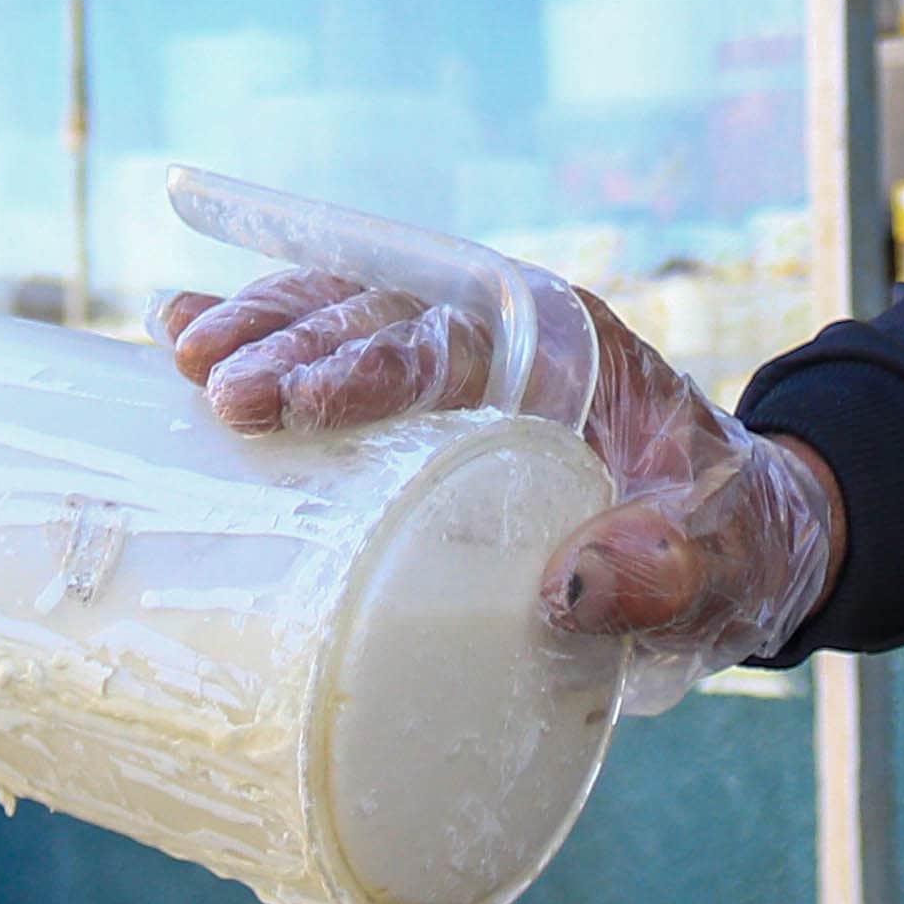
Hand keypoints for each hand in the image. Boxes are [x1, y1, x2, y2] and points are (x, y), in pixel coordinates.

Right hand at [155, 178, 843, 713]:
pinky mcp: (420, 398)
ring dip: (262, 328)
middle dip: (294, 342)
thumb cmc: (724, 545)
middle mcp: (510, 333)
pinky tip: (174, 335)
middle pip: (386, 315)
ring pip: (346, 313)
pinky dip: (260, 338)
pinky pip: (334, 349)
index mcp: (579, 350)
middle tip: (211, 385)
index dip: (375, 361)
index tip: (296, 398)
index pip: (465, 338)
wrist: (730, 537)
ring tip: (178, 353)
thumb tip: (573, 590)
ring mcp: (459, 358)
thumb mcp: (723, 565)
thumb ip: (669, 571)